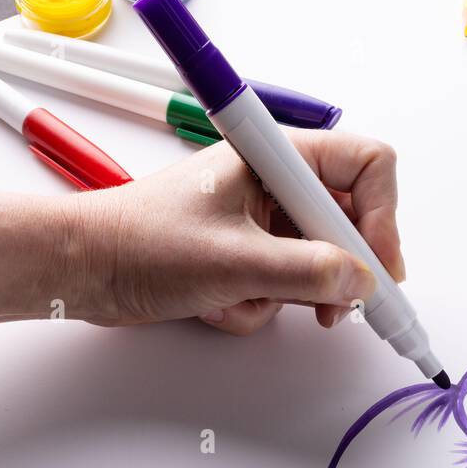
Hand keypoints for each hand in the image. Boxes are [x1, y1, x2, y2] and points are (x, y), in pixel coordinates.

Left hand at [74, 130, 405, 334]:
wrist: (85, 270)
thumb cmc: (141, 243)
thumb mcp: (236, 262)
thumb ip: (309, 272)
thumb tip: (361, 282)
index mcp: (274, 157)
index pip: (365, 168)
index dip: (382, 218)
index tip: (378, 269)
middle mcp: (273, 184)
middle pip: (347, 223)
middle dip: (338, 271)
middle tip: (338, 310)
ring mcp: (260, 223)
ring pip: (315, 265)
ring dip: (287, 296)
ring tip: (244, 301)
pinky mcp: (244, 257)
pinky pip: (280, 289)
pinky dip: (255, 307)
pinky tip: (217, 306)